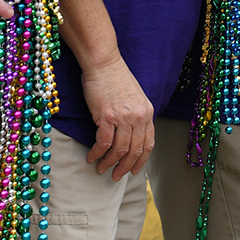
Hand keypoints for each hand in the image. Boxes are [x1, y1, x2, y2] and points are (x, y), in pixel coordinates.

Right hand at [81, 55, 155, 178]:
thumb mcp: (135, 98)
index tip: (133, 171)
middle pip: (134, 151)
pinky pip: (103, 143)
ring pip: (119, 150)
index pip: (148, 144)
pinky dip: (97, 153)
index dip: (140, 161)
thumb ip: (136, 116)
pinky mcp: (106, 116)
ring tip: (101, 168)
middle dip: (125, 167)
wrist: (103, 63)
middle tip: (116, 176)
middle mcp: (138, 116)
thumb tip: (132, 135)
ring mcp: (123, 117)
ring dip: (110, 163)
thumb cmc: (115, 79)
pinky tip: (91, 156)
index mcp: (147, 112)